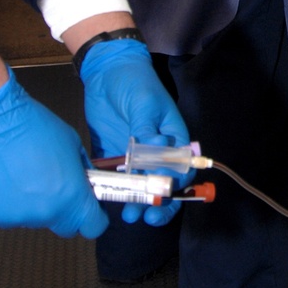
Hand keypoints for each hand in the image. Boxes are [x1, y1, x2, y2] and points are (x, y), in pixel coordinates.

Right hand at [0, 72, 107, 237]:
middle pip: (65, 226)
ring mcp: (20, 217)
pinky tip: (9, 179)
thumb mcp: (73, 146)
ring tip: (28, 175)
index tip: (90, 210)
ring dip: (37, 205)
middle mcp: (47, 212)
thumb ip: (81, 172)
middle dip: (66, 212)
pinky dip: (14, 202)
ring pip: (37, 220)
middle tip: (59, 189)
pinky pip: (13, 215)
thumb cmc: (34, 127)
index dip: (94, 218)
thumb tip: (85, 184)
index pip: (93, 226)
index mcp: (72, 196)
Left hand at [78, 38, 188, 225]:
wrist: (105, 71)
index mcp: (172, 137)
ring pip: (141, 187)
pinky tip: (110, 202)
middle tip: (148, 216)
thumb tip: (156, 150)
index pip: (182, 168)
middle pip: (164, 183)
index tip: (165, 194)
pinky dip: (116, 193)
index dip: (177, 185)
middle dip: (159, 203)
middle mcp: (155, 152)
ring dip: (138, 202)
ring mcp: (134, 156)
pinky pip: (117, 180)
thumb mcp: (145, 102)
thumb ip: (148, 128)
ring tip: (129, 216)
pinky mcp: (112, 157)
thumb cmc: (135, 82)